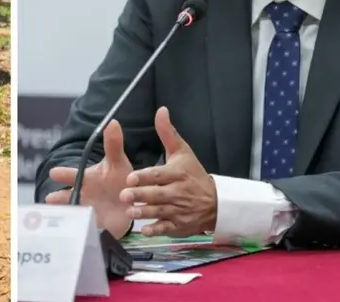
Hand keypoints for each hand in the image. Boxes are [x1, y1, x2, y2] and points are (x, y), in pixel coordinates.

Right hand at [44, 120, 133, 238]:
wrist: (131, 204)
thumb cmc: (120, 180)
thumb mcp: (118, 163)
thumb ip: (114, 145)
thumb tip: (112, 122)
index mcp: (86, 179)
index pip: (71, 175)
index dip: (63, 174)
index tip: (54, 172)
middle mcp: (83, 196)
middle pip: (67, 198)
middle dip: (59, 198)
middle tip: (50, 198)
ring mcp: (88, 212)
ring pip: (74, 215)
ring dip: (70, 216)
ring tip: (59, 221)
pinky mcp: (96, 228)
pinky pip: (87, 231)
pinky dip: (83, 234)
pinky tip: (77, 237)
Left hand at [120, 107, 217, 236]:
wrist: (216, 202)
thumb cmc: (193, 174)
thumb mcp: (182, 152)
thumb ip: (168, 133)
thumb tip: (161, 110)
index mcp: (178, 173)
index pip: (159, 175)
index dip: (145, 176)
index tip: (130, 176)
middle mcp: (178, 192)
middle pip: (157, 194)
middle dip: (140, 195)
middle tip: (123, 195)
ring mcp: (179, 211)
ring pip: (160, 212)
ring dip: (144, 213)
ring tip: (129, 212)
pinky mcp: (180, 226)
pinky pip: (167, 228)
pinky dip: (156, 230)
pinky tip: (145, 230)